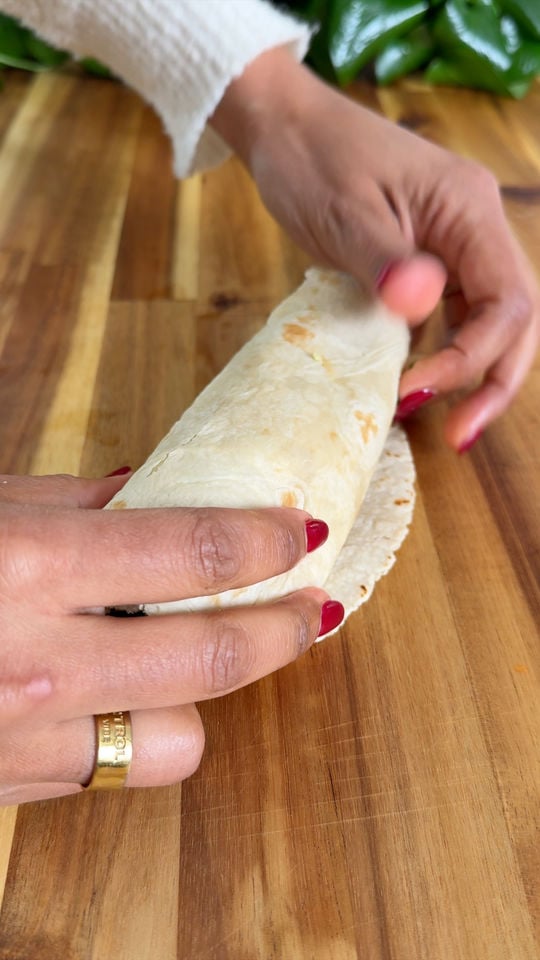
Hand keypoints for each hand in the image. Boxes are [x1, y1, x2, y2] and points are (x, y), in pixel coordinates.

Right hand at [0, 472, 334, 804]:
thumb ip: (76, 501)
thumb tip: (154, 490)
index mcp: (32, 566)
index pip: (196, 553)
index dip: (267, 540)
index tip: (301, 530)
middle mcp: (41, 664)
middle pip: (215, 656)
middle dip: (285, 627)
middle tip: (312, 604)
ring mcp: (29, 738)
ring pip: (180, 740)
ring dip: (199, 695)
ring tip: (182, 656)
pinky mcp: (16, 785)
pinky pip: (115, 771)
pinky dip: (133, 732)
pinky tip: (112, 694)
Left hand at [211, 48, 538, 451]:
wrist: (285, 126)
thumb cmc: (312, 159)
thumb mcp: (344, 212)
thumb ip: (385, 261)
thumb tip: (422, 306)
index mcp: (469, 210)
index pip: (507, 301)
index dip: (473, 358)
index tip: (416, 391)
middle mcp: (475, 227)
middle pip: (514, 317)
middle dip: (492, 380)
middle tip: (458, 437)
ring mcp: (455, 242)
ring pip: (488, 319)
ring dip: (471, 372)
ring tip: (440, 421)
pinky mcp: (428, 256)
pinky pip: (453, 312)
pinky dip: (442, 351)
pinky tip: (414, 380)